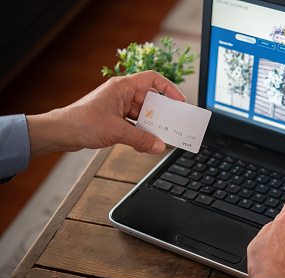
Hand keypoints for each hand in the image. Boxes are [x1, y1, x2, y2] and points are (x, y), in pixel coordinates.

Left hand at [26, 70, 185, 157]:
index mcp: (122, 87)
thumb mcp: (116, 131)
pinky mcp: (113, 119)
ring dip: (149, 127)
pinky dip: (139, 134)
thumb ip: (140, 140)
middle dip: (160, 114)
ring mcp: (117, 107)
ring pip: (141, 115)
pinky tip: (144, 144)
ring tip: (158, 138)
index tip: (179, 101)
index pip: (152, 79)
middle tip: (171, 125)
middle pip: (149, 100)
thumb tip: (159, 145)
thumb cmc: (80, 122)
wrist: (59, 132)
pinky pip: (133, 125)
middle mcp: (121, 94)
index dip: (168, 88)